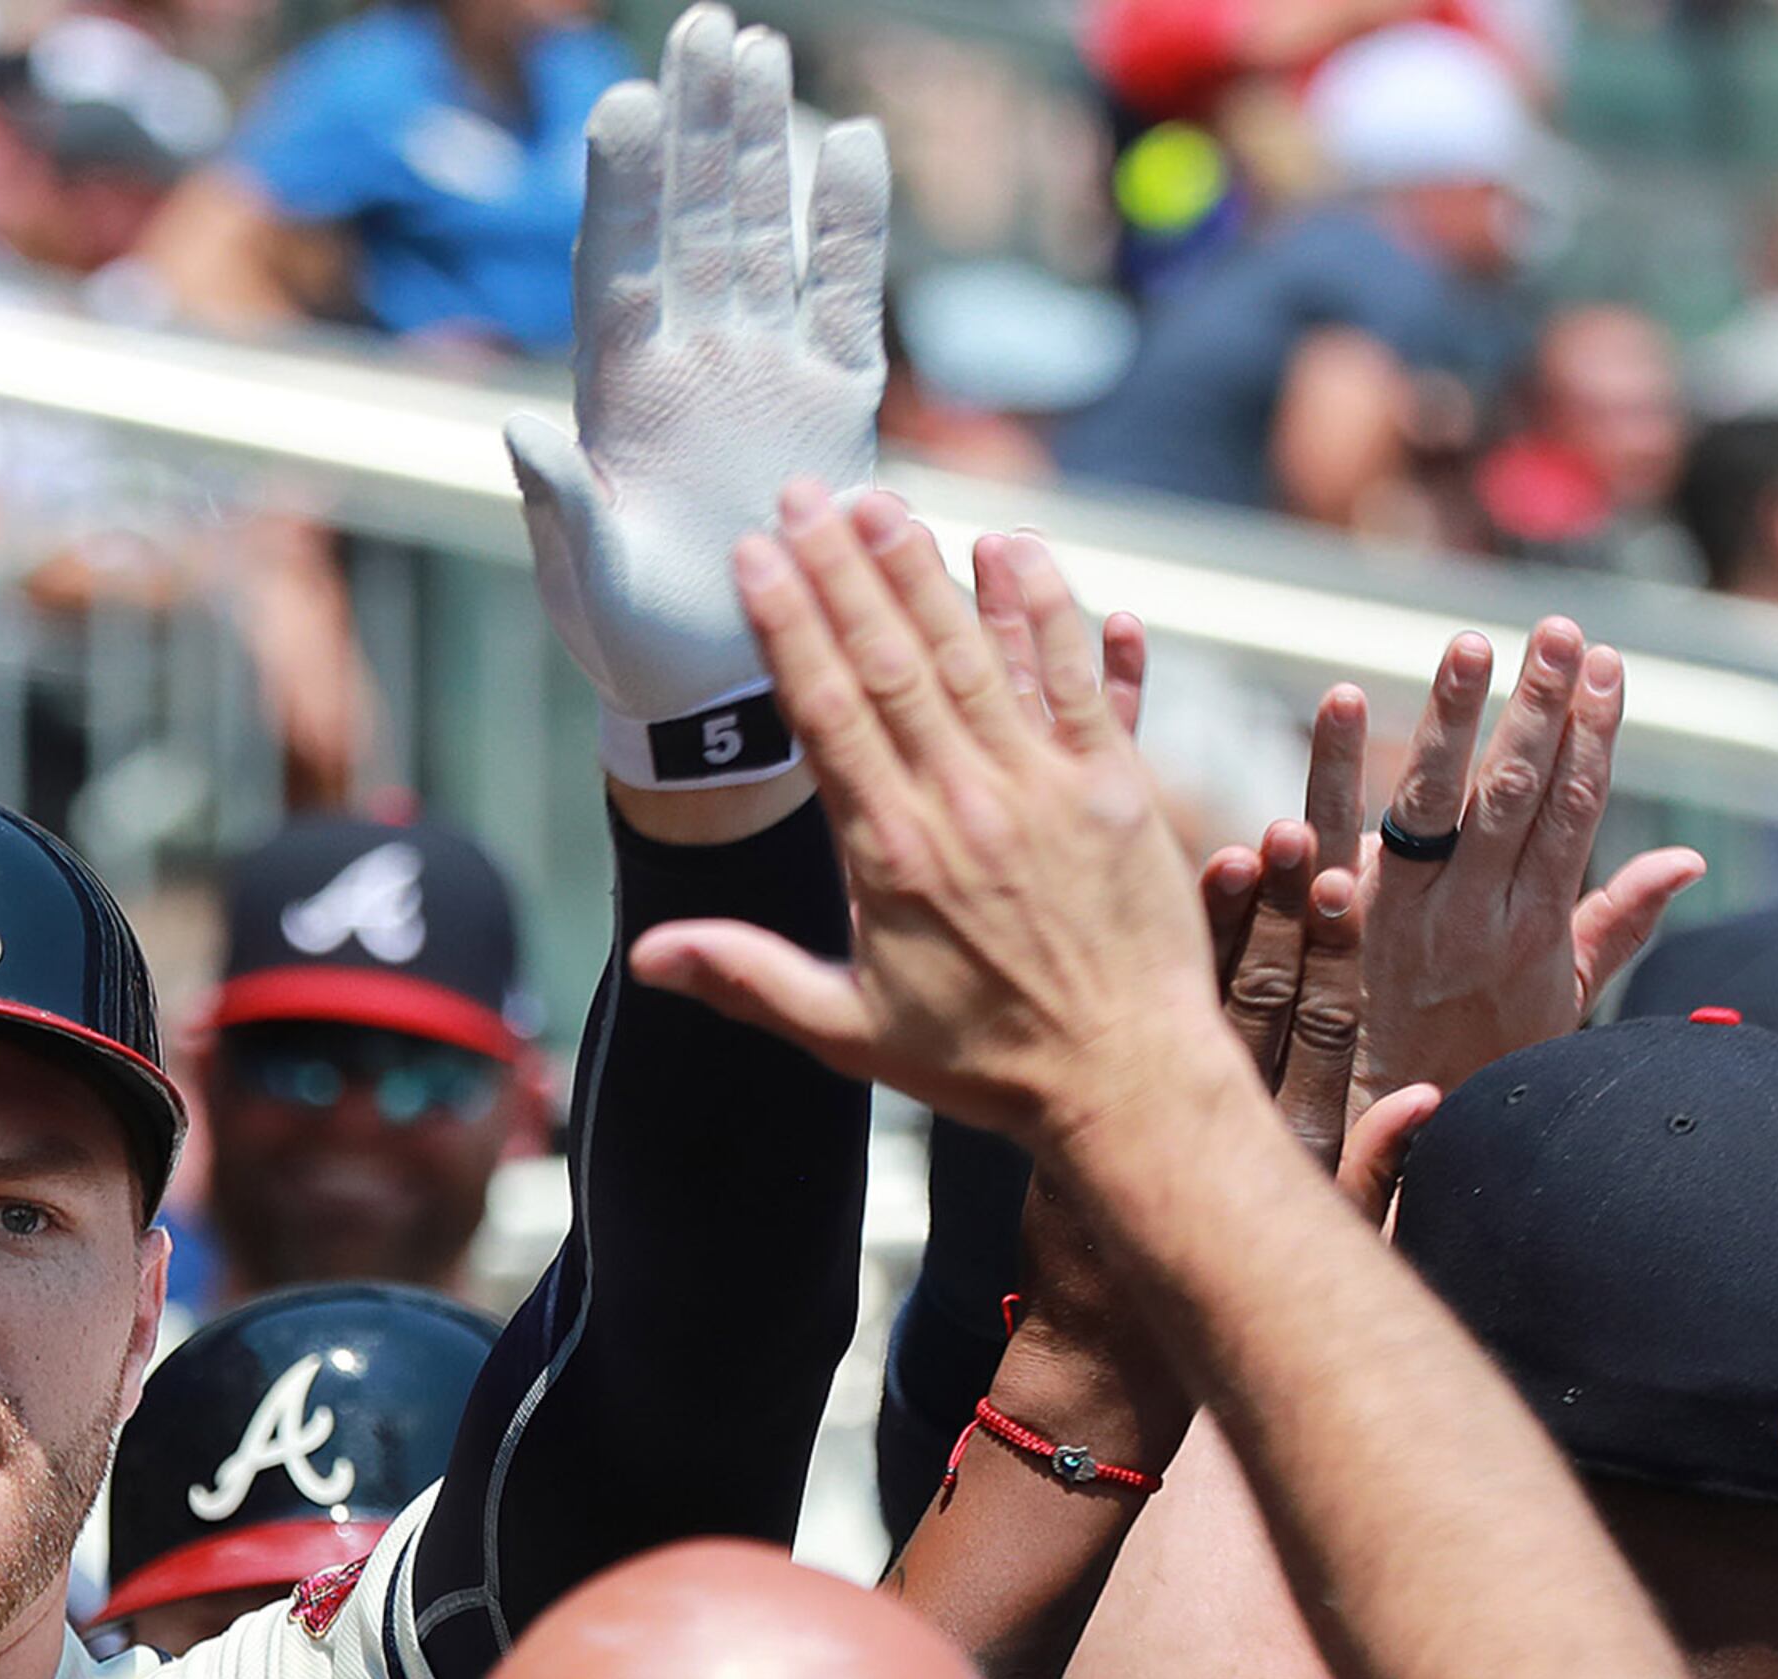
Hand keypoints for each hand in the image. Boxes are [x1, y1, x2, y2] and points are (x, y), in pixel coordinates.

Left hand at [503, 4, 886, 779]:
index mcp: (616, 393)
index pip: (618, 264)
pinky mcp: (833, 402)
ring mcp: (762, 371)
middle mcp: (687, 361)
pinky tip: (853, 145)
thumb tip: (521, 434)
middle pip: (693, 220)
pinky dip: (849, 227)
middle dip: (696, 125)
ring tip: (758, 49)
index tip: (620, 103)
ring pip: (762, 236)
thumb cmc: (627, 638)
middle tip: (703, 27)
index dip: (623, 188)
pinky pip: (843, 297)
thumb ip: (562, 508)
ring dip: (761, 146)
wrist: (712, 686)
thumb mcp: (583, 579)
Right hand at [627, 494, 1228, 1145]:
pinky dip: (1054, 612)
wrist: (1128, 1086)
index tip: (755, 556)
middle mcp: (968, 806)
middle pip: (895, 661)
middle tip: (807, 492)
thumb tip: (649, 955)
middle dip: (845, 568)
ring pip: (981, 653)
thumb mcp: (848, 1032)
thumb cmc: (984, 1062)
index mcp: (892, 857)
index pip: (827, 714)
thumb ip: (748, 978)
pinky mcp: (1119, 789)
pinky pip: (1084, 680)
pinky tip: (1018, 552)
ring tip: (887, 503)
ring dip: (929, 570)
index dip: (787, 625)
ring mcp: (1049, 789)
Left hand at [1349, 622, 1703, 1108]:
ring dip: (1454, 715)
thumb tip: (1685, 859)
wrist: (1390, 1135)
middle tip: (1557, 629)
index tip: (1608, 662)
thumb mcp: (1564, 997)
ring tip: (1472, 644)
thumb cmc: (1479, 1060)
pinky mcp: (1332, 920)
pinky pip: (1329, 832)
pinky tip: (1337, 700)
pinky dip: (1331, 766)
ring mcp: (1400, 915)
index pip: (1575, 809)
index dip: (1595, 733)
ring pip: (1432, 799)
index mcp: (1536, 923)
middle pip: (1515, 792)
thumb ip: (1617, 921)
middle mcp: (1474, 912)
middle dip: (1541, 706)